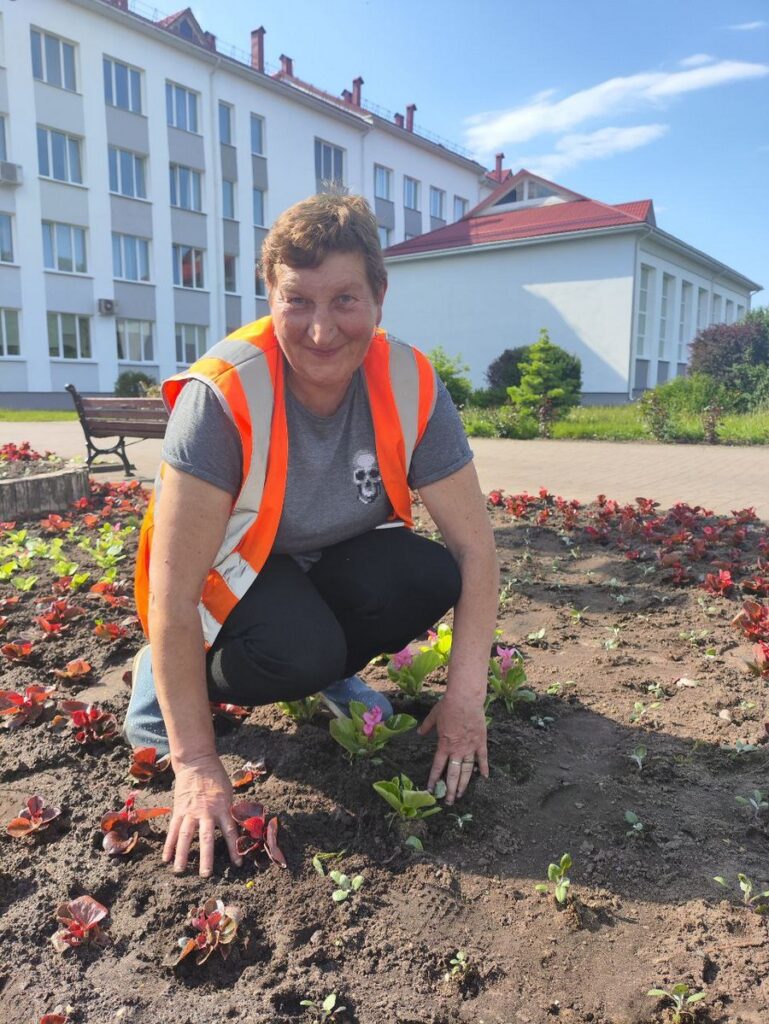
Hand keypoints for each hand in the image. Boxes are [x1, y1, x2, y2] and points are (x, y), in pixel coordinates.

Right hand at [163, 752, 242, 875]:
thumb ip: (231, 812)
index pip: (230, 832)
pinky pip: (173, 829)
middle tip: (206, 875)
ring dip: (182, 854)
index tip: (238, 864)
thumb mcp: (229, 794)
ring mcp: (190, 812)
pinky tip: (165, 858)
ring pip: (185, 836)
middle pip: (206, 838)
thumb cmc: (217, 778)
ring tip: (179, 871)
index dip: (234, 849)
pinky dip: (168, 844)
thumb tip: (240, 829)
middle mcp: (206, 812)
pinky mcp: (178, 810)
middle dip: (206, 857)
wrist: (198, 763)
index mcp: (222, 808)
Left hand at [417, 692, 488, 804]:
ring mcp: (470, 747)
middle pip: (453, 774)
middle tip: (448, 802)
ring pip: (467, 771)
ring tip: (461, 795)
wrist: (465, 699)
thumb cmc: (448, 706)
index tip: (431, 790)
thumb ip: (426, 727)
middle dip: (450, 789)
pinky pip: (482, 758)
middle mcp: (457, 750)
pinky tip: (484, 777)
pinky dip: (483, 768)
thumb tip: (419, 732)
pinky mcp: (481, 742)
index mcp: (444, 745)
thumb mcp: (433, 716)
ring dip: (464, 784)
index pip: (438, 767)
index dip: (434, 779)